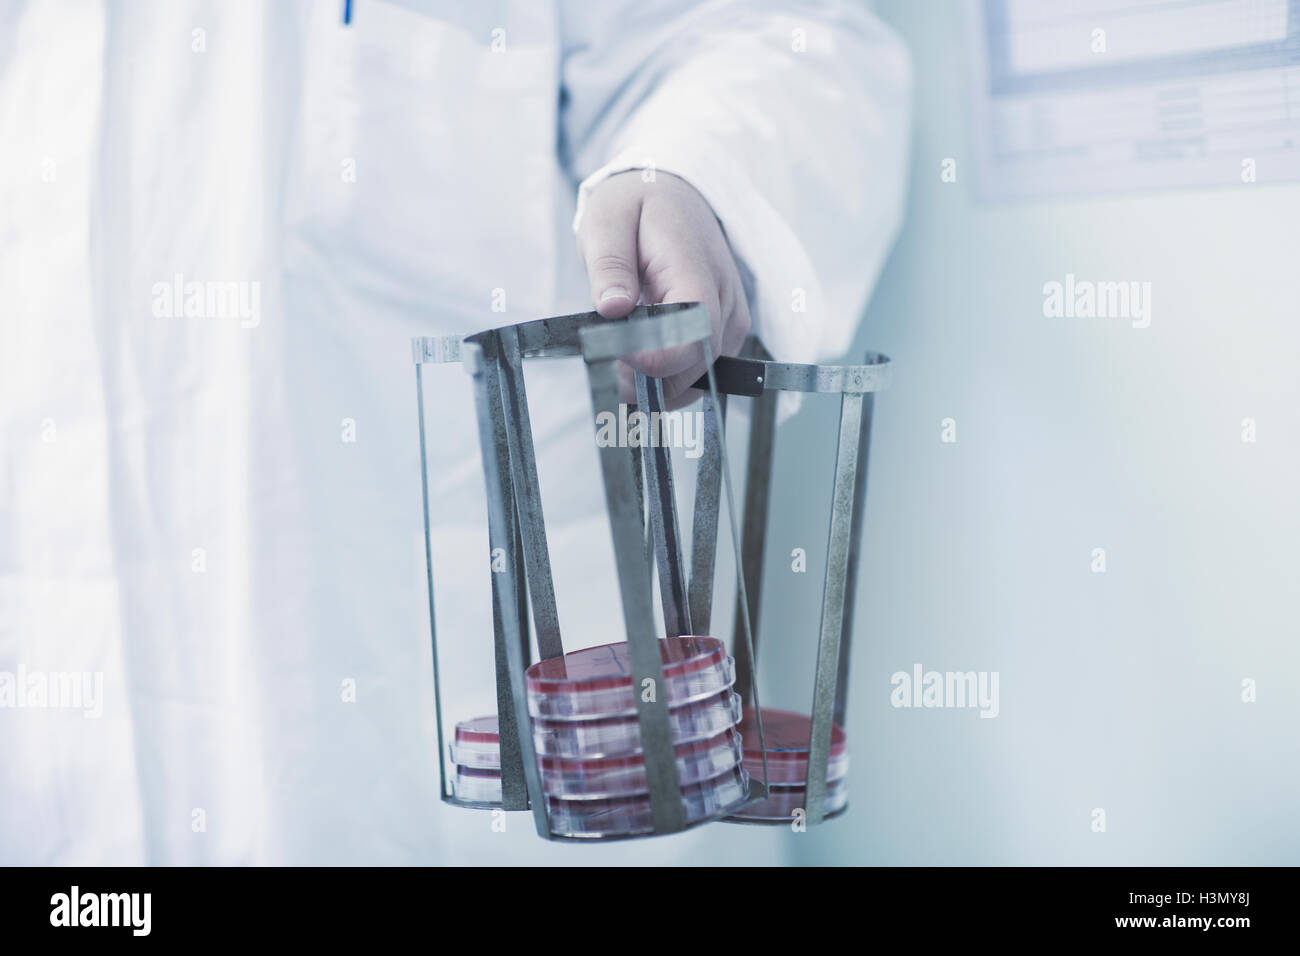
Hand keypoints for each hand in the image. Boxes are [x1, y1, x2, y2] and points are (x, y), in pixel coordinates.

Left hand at [577, 171, 750, 407]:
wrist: (676, 195)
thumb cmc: (638, 206)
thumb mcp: (608, 221)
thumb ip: (610, 265)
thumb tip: (613, 308)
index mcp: (696, 270)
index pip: (692, 335)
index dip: (652, 358)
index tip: (613, 352)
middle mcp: (725, 302)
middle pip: (691, 368)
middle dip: (643, 378)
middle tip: (603, 356)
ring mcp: (731, 321)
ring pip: (694, 380)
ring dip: (652, 383)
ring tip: (619, 350)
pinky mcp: (727, 333)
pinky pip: (697, 374)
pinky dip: (665, 378)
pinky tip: (639, 354)